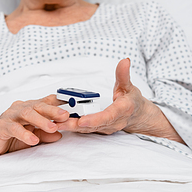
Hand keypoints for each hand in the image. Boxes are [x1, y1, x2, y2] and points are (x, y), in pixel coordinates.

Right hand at [0, 95, 68, 159]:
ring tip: (53, 128)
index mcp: (30, 108)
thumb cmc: (11, 138)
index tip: (74, 106)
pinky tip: (33, 140)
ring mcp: (10, 116)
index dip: (60, 103)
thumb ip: (46, 134)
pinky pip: (14, 128)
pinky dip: (24, 134)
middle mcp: (20, 108)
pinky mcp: (1, 126)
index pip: (46, 102)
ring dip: (41, 120)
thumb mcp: (33, 137)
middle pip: (38, 105)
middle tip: (66, 115)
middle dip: (53, 110)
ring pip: (27, 113)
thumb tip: (60, 134)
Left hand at [57, 58, 184, 142]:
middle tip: (58, 123)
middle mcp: (113, 123)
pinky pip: (85, 130)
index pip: (107, 116)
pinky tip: (59, 124)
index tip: (81, 121)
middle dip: (75, 125)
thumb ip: (123, 75)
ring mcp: (105, 128)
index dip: (94, 119)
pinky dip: (72, 127)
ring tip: (54, 124)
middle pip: (92, 125)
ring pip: (87, 129)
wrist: (137, 116)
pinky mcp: (99, 130)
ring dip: (70, 127)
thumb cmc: (132, 101)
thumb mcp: (129, 86)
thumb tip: (124, 61)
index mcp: (122, 111)